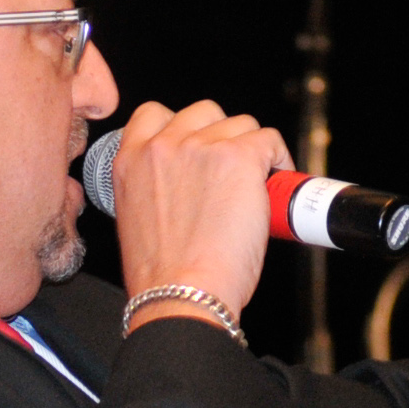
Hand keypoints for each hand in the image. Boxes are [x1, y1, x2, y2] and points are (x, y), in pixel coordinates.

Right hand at [106, 99, 290, 330]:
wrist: (181, 294)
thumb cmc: (162, 276)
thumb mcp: (137, 219)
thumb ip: (155, 187)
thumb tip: (190, 183)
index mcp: (129, 160)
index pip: (154, 114)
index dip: (184, 129)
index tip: (200, 149)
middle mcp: (161, 146)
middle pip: (204, 113)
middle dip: (222, 137)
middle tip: (231, 173)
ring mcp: (200, 148)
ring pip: (241, 125)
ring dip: (252, 150)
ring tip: (255, 184)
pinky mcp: (238, 157)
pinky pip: (269, 140)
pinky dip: (279, 160)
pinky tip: (275, 183)